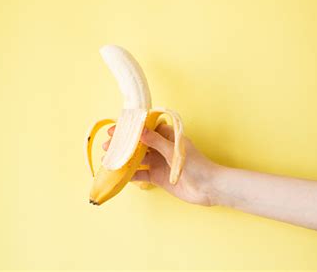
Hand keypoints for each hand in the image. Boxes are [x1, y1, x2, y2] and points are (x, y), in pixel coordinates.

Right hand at [103, 124, 220, 205]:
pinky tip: (119, 174)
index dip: (128, 129)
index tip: (114, 130)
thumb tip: (138, 130)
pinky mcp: (157, 176)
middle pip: (137, 144)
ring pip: (137, 159)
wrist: (209, 188)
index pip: (144, 129)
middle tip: (107, 146)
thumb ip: (155, 141)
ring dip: (123, 159)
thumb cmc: (197, 165)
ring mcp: (158, 162)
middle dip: (122, 145)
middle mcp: (160, 147)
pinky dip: (130, 174)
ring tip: (108, 160)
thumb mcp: (174, 151)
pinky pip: (141, 174)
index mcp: (166, 136)